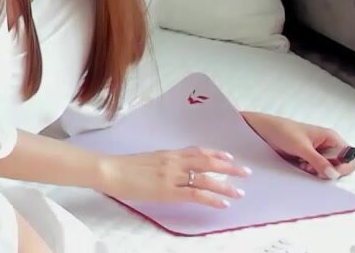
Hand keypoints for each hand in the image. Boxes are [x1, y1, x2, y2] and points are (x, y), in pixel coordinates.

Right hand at [97, 146, 251, 208]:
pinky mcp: (168, 190)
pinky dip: (212, 198)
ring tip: (240, 192)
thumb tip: (171, 168)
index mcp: (168, 153)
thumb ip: (162, 162)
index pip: (197, 150)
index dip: (215, 154)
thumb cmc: (122, 166)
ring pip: (205, 178)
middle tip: (245, 172)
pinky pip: (195, 194)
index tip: (229, 157)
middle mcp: (173, 161)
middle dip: (229, 167)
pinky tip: (223, 204)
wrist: (109, 170)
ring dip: (225, 185)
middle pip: (207, 162)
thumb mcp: (146, 160)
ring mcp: (172, 176)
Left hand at [242, 111, 354, 180]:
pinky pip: (315, 172)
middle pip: (340, 166)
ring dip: (317, 172)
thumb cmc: (280, 130)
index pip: (350, 156)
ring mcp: (317, 155)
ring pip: (327, 171)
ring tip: (302, 165)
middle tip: (313, 169)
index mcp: (330, 138)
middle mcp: (327, 146)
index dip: (345, 166)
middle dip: (329, 171)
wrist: (260, 130)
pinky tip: (299, 166)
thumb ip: (318, 161)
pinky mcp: (307, 161)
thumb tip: (333, 174)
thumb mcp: (300, 146)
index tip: (332, 172)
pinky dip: (309, 173)